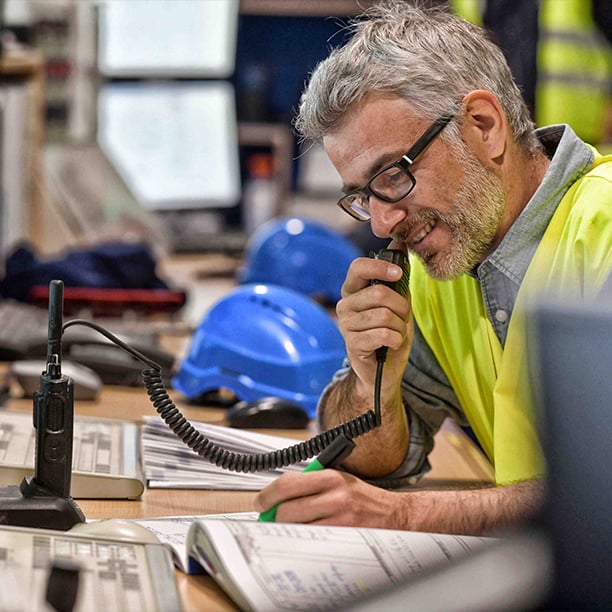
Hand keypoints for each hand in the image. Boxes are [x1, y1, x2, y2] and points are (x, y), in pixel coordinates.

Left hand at [254, 469, 398, 528]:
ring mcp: (340, 520)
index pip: (287, 484)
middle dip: (273, 518)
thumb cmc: (363, 498)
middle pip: (287, 511)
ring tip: (289, 528)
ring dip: (287, 531)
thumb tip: (277, 498)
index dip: (267, 495)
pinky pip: (313, 543)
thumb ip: (309, 484)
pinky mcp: (345, 538)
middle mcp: (334, 497)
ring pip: (298, 530)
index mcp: (330, 477)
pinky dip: (303, 542)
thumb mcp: (338, 480)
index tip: (261, 502)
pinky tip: (305, 538)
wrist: (395, 515)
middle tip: (271, 520)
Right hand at [336, 243, 412, 392]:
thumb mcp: (399, 302)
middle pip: (379, 293)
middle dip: (401, 307)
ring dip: (399, 327)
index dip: (380, 267)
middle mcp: (345, 304)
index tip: (398, 273)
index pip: (358, 267)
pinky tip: (390, 345)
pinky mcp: (352, 343)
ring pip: (384, 315)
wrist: (385, 370)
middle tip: (401, 318)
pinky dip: (396, 340)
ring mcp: (346, 324)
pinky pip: (384, 334)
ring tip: (394, 334)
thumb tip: (400, 243)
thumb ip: (398, 277)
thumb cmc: (390, 334)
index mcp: (354, 290)